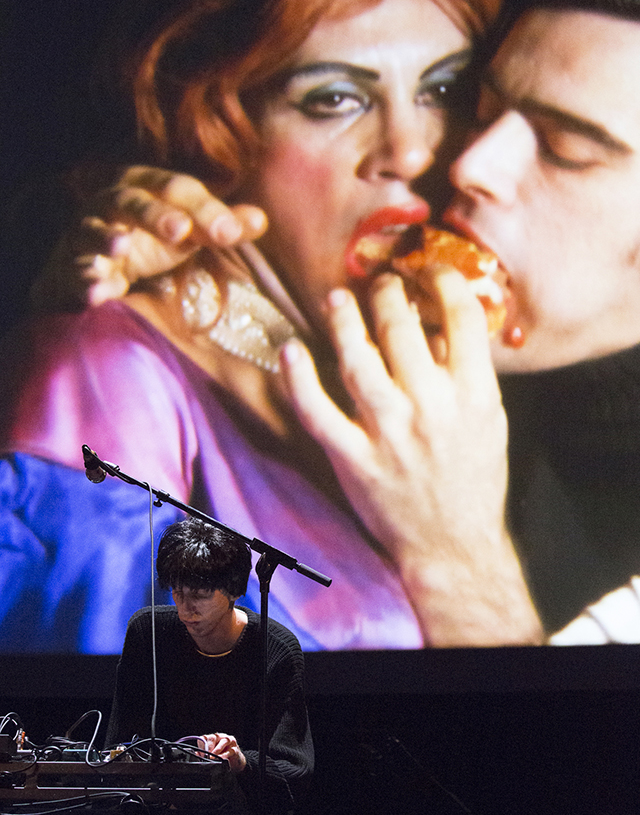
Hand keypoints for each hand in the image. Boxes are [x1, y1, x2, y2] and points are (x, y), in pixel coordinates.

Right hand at [31, 165, 267, 311]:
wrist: (95, 263)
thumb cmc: (149, 238)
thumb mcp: (187, 230)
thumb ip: (221, 225)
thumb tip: (262, 220)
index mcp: (146, 187)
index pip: (177, 190)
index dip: (204, 209)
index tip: (230, 234)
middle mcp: (112, 203)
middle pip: (132, 201)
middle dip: (154, 215)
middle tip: (180, 231)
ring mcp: (87, 234)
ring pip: (93, 231)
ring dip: (106, 239)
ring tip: (121, 249)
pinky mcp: (70, 266)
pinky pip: (74, 271)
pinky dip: (85, 280)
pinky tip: (99, 292)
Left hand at [197, 732, 246, 772]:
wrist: (235, 762)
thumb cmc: (222, 757)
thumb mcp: (212, 755)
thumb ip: (204, 754)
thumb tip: (196, 754)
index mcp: (213, 738)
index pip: (204, 738)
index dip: (201, 746)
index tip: (199, 754)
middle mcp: (221, 737)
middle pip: (213, 738)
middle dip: (208, 747)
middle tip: (205, 757)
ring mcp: (229, 742)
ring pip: (223, 742)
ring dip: (216, 750)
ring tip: (212, 758)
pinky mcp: (235, 749)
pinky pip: (229, 751)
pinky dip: (224, 756)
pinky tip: (220, 760)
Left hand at [280, 268, 542, 646]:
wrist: (453, 544)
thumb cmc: (473, 480)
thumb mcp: (489, 422)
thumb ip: (467, 373)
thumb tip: (439, 322)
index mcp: (475, 395)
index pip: (462, 317)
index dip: (443, 281)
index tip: (430, 270)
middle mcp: (433, 408)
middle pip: (403, 328)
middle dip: (387, 293)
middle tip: (378, 282)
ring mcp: (390, 433)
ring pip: (358, 360)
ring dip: (344, 320)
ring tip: (336, 299)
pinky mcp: (355, 459)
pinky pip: (318, 411)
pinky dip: (299, 379)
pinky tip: (290, 350)